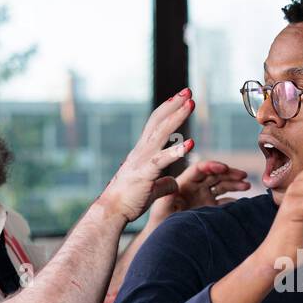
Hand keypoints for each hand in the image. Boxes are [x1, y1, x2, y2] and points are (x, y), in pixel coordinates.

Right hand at [102, 88, 195, 221]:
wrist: (111, 212)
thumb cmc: (128, 200)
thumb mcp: (151, 189)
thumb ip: (163, 183)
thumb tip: (174, 183)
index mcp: (142, 152)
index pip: (155, 125)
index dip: (168, 110)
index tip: (180, 98)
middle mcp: (141, 151)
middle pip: (158, 121)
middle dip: (174, 105)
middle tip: (188, 91)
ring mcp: (142, 161)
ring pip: (161, 133)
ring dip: (177, 117)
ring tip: (190, 104)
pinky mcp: (145, 174)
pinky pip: (162, 160)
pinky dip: (176, 151)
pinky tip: (191, 143)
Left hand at [149, 158, 250, 220]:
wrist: (166, 239)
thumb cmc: (160, 222)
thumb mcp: (161, 208)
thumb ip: (167, 197)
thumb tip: (173, 185)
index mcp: (185, 182)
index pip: (200, 169)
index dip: (212, 166)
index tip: (224, 167)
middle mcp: (196, 187)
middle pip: (215, 175)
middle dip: (229, 174)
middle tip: (243, 175)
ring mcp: (205, 197)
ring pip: (222, 186)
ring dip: (235, 184)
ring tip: (247, 186)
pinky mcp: (211, 208)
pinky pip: (225, 202)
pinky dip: (235, 201)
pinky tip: (243, 203)